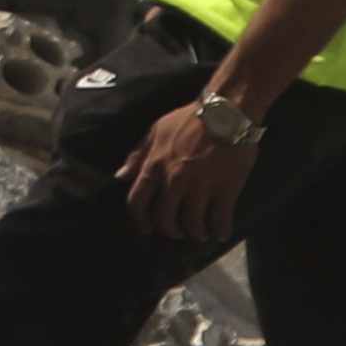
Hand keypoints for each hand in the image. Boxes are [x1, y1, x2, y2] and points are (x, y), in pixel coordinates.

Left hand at [120, 102, 257, 244]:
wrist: (225, 111)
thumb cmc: (188, 119)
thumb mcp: (155, 131)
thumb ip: (136, 155)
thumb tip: (120, 177)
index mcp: (154, 166)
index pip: (137, 202)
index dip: (140, 220)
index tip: (146, 229)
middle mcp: (174, 179)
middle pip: (164, 217)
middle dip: (170, 230)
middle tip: (177, 232)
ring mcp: (200, 185)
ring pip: (192, 221)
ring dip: (196, 232)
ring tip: (201, 233)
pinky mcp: (225, 188)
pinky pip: (220, 217)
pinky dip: (220, 230)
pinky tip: (222, 233)